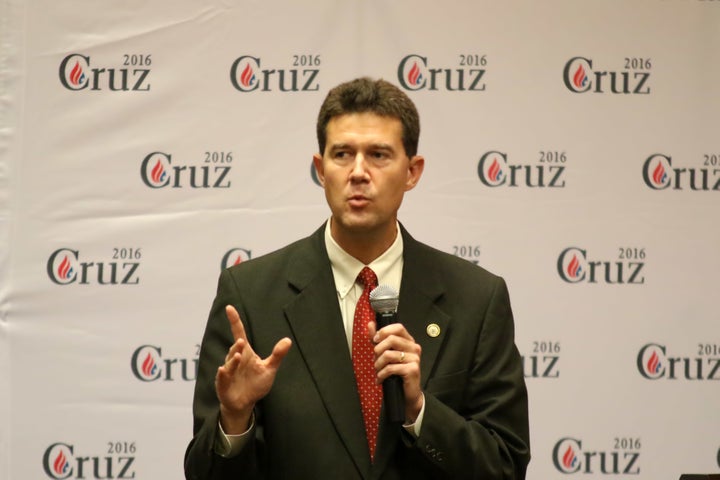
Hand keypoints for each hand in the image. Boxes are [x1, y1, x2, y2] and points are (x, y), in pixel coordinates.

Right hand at [215, 305, 291, 433]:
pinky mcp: (223, 385)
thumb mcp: (269, 369)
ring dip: (232, 359)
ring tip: (238, 356)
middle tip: (241, 341)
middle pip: (235, 349)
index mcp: (245, 353)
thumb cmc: (256, 384)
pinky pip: (222, 379)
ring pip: (228, 363)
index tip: (230, 307)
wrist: (245, 403)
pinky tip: (223, 370)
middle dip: (237, 346)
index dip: (234, 321)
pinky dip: (222, 374)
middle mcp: (235, 360)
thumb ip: (277, 355)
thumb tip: (288, 340)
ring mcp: (228, 372)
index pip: (239, 333)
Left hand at [368, 322, 422, 422]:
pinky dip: (382, 374)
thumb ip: (378, 338)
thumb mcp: (386, 353)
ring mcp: (414, 358)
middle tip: (376, 359)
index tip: (375, 340)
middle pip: (391, 339)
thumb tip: (370, 324)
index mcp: (408, 341)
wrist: (407, 393)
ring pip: (388, 354)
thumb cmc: (397, 372)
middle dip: (378, 350)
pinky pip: (391, 368)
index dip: (384, 331)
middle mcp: (414, 348)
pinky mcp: (412, 369)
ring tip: (378, 370)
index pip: (398, 327)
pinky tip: (380, 379)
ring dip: (378, 364)